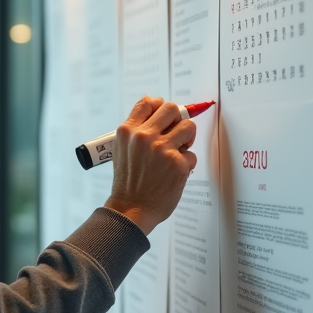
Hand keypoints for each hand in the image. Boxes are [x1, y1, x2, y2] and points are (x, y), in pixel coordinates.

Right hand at [103, 96, 198, 235]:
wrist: (130, 209)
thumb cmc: (127, 183)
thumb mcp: (121, 151)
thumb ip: (135, 132)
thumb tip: (155, 116)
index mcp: (127, 131)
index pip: (148, 102)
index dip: (159, 106)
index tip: (164, 116)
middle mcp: (144, 136)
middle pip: (172, 108)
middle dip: (177, 119)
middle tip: (175, 133)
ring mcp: (162, 149)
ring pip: (188, 127)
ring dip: (187, 139)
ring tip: (178, 151)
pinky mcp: (178, 163)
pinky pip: (192, 154)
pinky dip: (186, 164)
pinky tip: (174, 173)